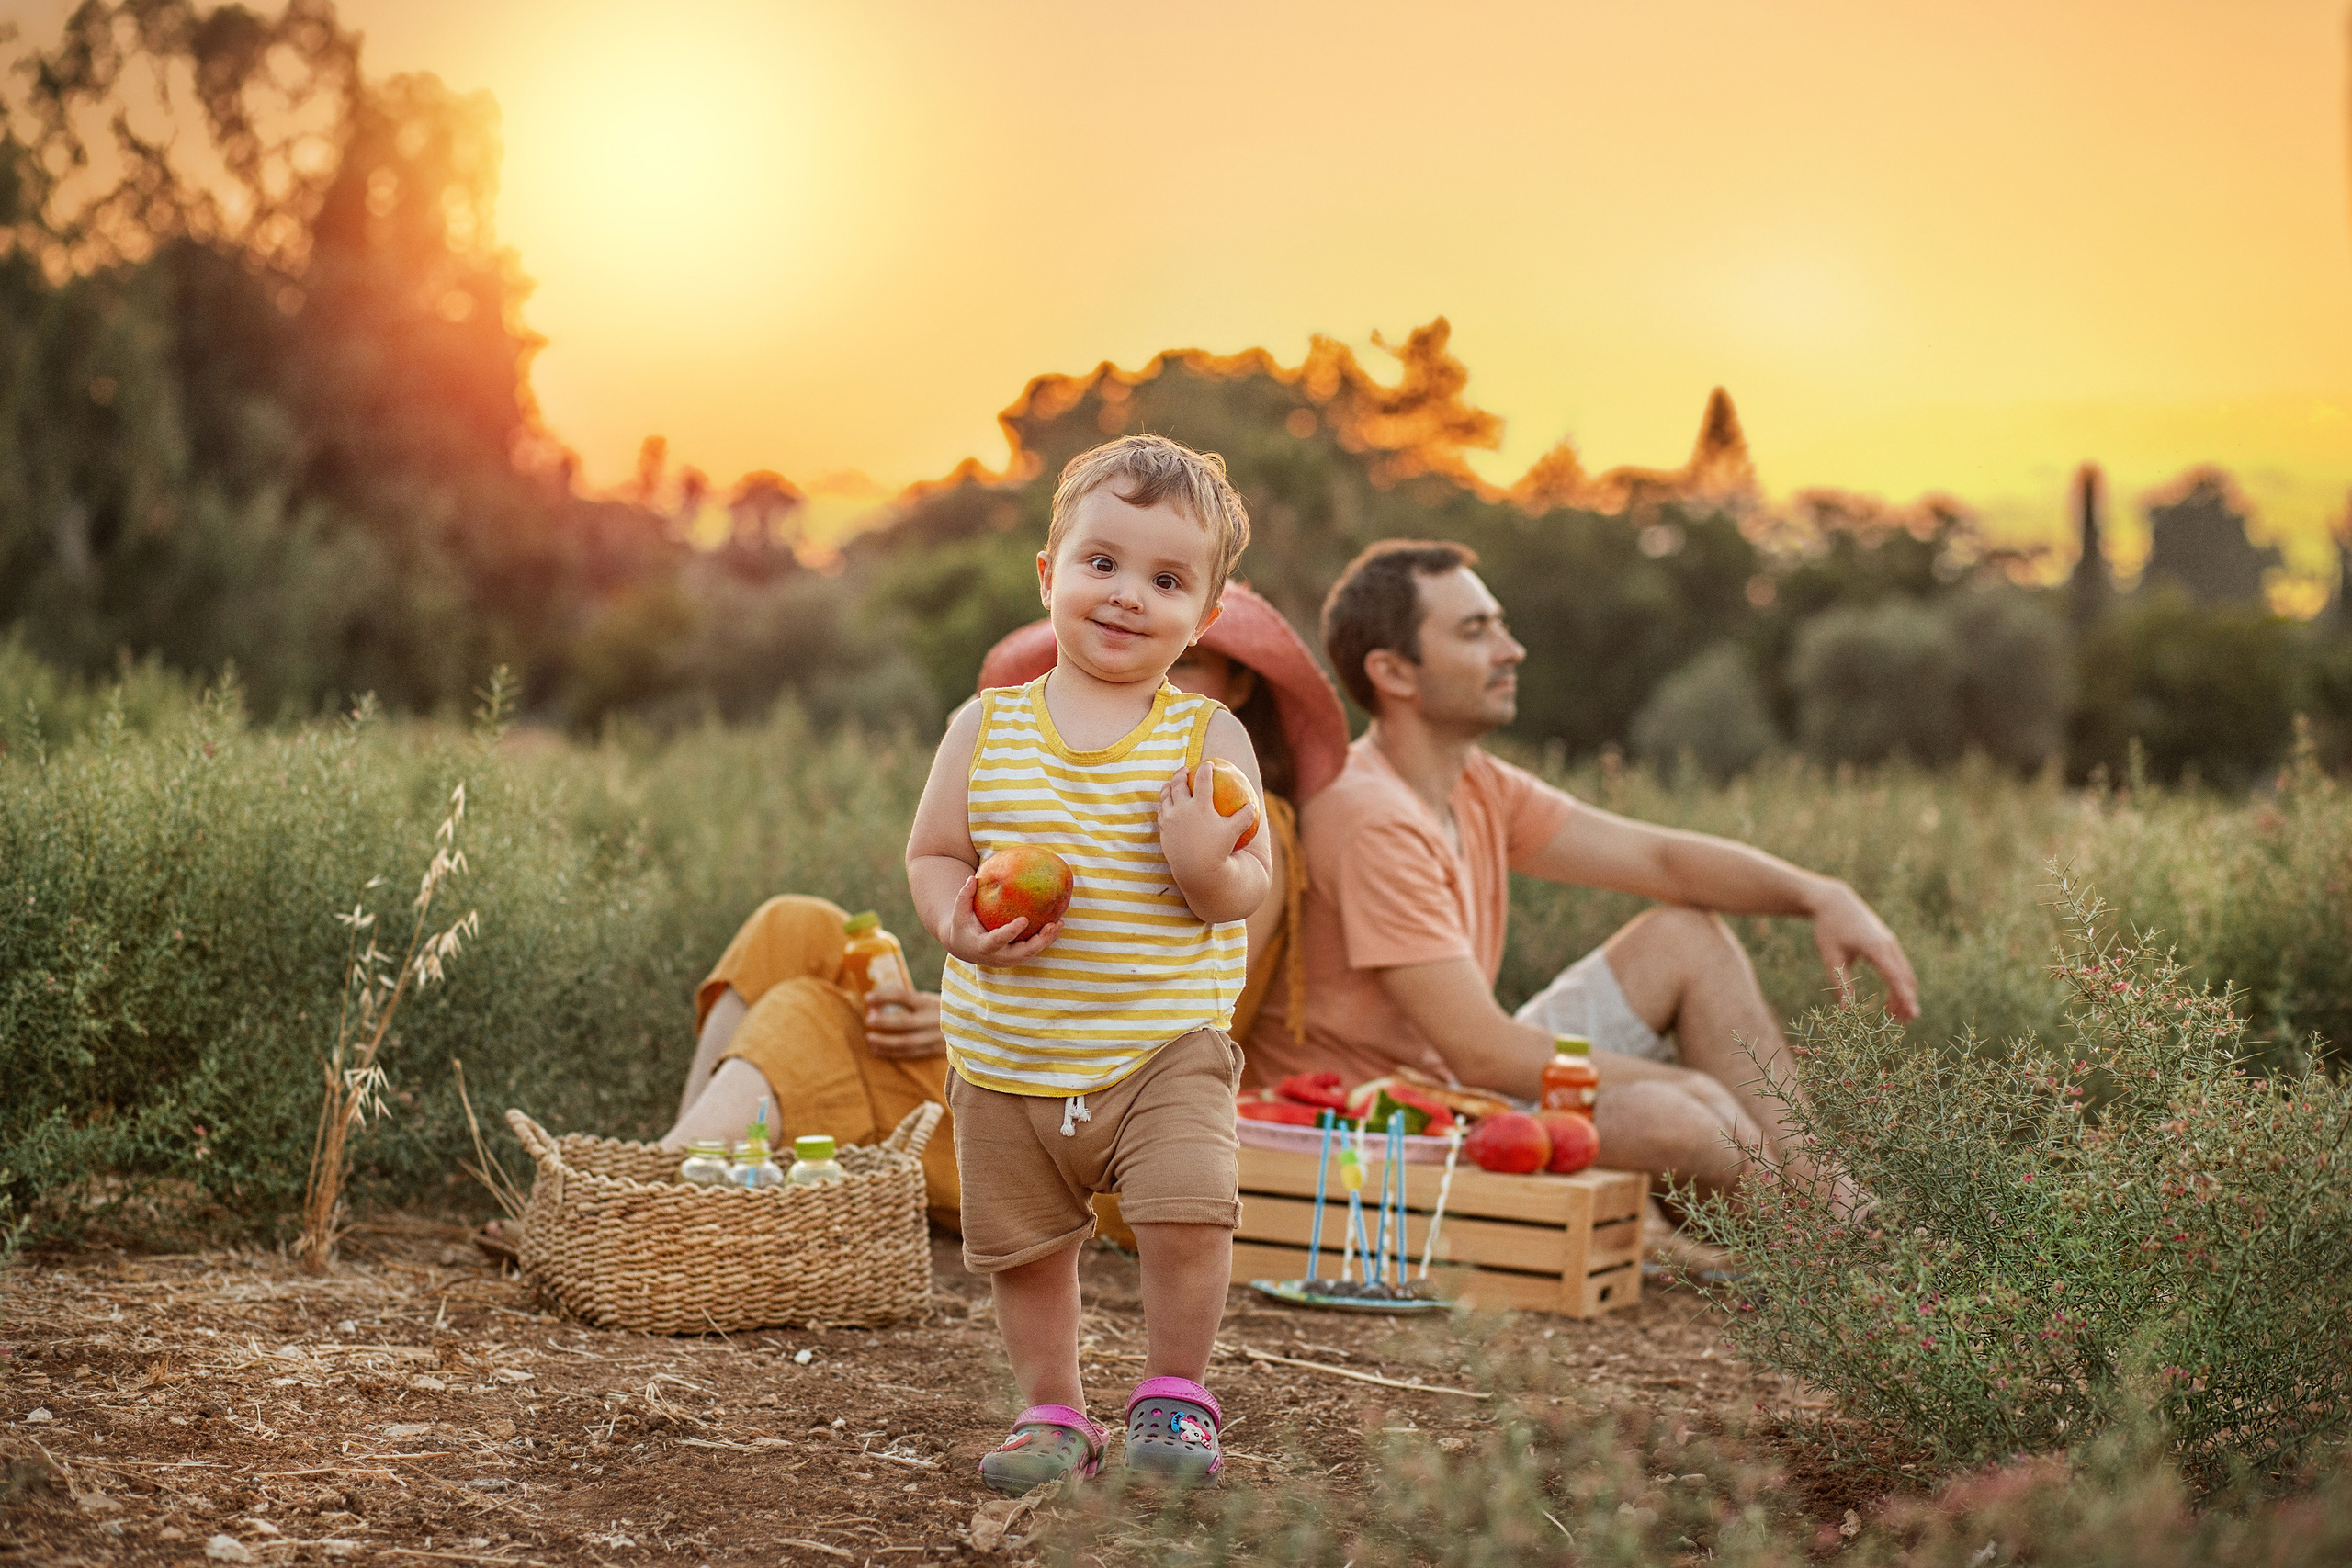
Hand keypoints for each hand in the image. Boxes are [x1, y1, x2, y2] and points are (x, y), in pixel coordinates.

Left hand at [862, 983, 945, 1058]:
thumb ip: (911, 1000)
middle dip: (884, 1022)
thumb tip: (877, 1004)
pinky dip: (894, 1053)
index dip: (884, 997)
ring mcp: (936, 1037)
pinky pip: (912, 1053)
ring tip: (870, 1039)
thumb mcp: (935, 998)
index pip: (904, 996)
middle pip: (904, 1022)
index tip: (867, 998)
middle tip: (868, 1020)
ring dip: (886, 1042)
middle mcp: (934, 1019)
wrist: (979, 1028)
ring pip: (907, 1042)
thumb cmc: (949, 1009)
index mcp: (932, 1002)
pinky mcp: (937, 1050)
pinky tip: (879, 1050)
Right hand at [940, 875, 1061, 965]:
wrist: (964, 948)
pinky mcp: (1016, 958)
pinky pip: (1034, 949)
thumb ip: (964, 896)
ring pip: (1031, 953)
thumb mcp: (959, 913)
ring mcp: (1009, 960)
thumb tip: (972, 878)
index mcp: (984, 947)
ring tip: (1059, 923)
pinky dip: (1046, 939)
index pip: (999, 940)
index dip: (1011, 931)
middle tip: (1051, 925)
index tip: (1024, 919)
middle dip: (1039, 941)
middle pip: (1022, 953)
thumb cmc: (962, 926)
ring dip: (1047, 940)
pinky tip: (1057, 924)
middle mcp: (998, 957)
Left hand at [1157, 761, 1254, 884]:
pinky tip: (1166, 806)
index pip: (1203, 780)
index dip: (1206, 770)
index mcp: (1200, 805)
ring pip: (1166, 797)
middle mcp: (1182, 809)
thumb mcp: (1234, 833)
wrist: (1196, 871)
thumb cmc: (1217, 851)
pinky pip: (1161, 814)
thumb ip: (1244, 817)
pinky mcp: (1163, 831)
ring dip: (1168, 787)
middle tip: (1185, 769)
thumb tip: (1252, 806)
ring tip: (1170, 784)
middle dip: (1181, 774)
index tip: (1208, 764)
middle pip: (1178, 785)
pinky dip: (1163, 806)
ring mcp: (1170, 820)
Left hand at [1809, 880, 1919, 1020]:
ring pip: (1904, 973)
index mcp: (1875, 947)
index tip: (1913, 1014)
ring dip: (1903, 994)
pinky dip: (1899, 983)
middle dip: (1906, 1000)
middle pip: (1905, 977)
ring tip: (1896, 1017)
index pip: (1894, 976)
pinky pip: (1899, 966)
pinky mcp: (1888, 942)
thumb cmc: (1829, 928)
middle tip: (1903, 1024)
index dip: (1904, 996)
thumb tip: (1847, 1011)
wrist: (1835, 901)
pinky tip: (1892, 998)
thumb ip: (1841, 984)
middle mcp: (1888, 944)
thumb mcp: (1831, 957)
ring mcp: (1891, 942)